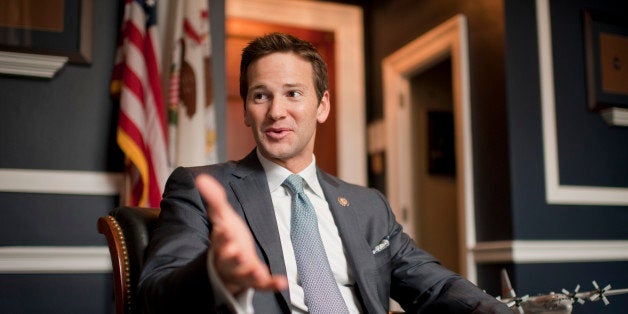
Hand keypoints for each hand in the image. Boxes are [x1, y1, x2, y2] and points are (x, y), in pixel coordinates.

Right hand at [196, 174, 287, 295]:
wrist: (231, 262)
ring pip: (243, 274)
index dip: (221, 235)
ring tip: (257, 271)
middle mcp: (228, 259)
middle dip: (231, 256)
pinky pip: (262, 285)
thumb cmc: (226, 238)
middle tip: (236, 252)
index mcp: (220, 242)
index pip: (218, 238)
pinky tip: (282, 282)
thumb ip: (214, 199)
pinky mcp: (254, 280)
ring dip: (249, 273)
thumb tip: (201, 177)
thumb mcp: (222, 216)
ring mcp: (241, 271)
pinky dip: (271, 284)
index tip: (224, 230)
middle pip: (228, 259)